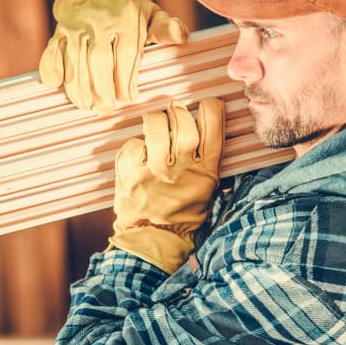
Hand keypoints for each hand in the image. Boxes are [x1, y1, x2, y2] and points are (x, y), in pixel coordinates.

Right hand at [39, 0, 187, 114]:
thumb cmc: (127, 10)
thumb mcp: (151, 14)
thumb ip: (166, 28)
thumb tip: (180, 35)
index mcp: (126, 16)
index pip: (126, 53)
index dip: (126, 79)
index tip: (128, 97)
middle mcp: (99, 19)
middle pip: (99, 60)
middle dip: (101, 89)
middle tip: (105, 109)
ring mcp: (76, 25)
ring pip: (75, 60)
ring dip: (78, 87)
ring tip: (86, 105)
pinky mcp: (58, 31)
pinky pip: (52, 52)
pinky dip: (52, 69)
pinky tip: (58, 85)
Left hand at [109, 98, 224, 272]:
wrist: (154, 240)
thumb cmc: (181, 214)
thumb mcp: (206, 190)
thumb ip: (206, 161)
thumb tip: (204, 127)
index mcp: (205, 171)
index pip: (214, 128)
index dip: (211, 108)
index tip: (206, 104)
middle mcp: (181, 168)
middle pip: (183, 122)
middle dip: (178, 111)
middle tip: (174, 112)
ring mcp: (155, 171)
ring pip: (155, 126)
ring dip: (155, 120)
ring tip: (155, 123)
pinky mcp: (131, 174)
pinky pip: (132, 145)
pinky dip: (134, 145)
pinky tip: (139, 153)